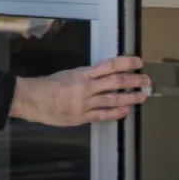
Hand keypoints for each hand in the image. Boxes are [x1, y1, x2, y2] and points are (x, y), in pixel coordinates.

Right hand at [9, 55, 148, 124]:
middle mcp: (87, 87)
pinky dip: (115, 113)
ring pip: (112, 100)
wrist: (32, 99)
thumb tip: (103, 76)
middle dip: (133, 81)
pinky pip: (102, 115)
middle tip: (146, 80)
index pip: (110, 65)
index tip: (138, 62)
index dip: (126, 63)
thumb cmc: (48, 85)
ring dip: (129, 98)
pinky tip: (125, 112)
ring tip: (142, 96)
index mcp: (83, 73)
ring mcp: (85, 103)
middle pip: (116, 82)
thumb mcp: (69, 74)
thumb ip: (86, 76)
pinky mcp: (81, 117)